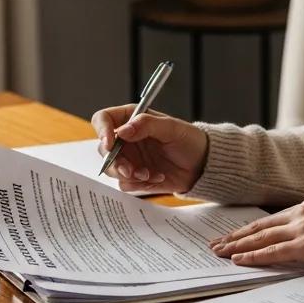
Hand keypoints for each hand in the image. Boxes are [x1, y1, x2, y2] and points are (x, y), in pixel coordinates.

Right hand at [90, 104, 208, 194]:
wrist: (201, 165)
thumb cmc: (189, 140)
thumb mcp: (171, 128)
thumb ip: (147, 125)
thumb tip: (122, 131)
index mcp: (131, 119)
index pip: (103, 119)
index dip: (102, 130)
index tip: (110, 144)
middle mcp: (126, 139)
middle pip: (104, 148)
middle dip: (115, 161)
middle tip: (130, 170)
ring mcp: (129, 158)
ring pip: (111, 169)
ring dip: (128, 174)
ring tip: (148, 174)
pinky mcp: (135, 176)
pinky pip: (125, 183)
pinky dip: (140, 184)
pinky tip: (157, 177)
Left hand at [210, 198, 303, 270]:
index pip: (270, 220)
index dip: (249, 229)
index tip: (233, 235)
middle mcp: (301, 213)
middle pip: (259, 227)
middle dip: (235, 237)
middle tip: (215, 245)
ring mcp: (303, 228)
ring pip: (261, 238)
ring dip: (237, 246)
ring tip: (219, 253)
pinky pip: (273, 251)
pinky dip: (254, 256)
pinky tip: (239, 260)